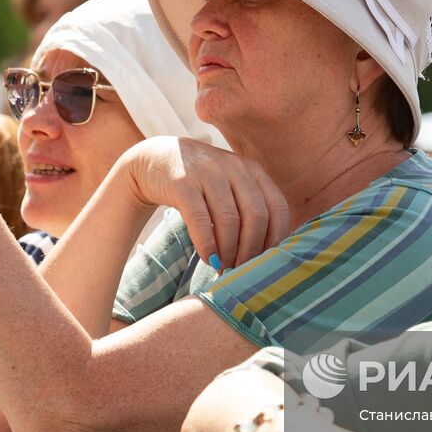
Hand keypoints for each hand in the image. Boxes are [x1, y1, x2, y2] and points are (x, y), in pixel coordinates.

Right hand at [123, 137, 289, 270]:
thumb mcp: (231, 188)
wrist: (154, 160)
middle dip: (252, 250)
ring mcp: (208, 172)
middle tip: (242, 270)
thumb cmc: (201, 183)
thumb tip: (269, 257)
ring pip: (230, 219)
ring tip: (224, 266)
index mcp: (253, 171)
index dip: (276, 239)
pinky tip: (208, 258)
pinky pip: (200, 219)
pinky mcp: (182, 182)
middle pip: (256, 216)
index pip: (278, 208)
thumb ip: (250, 211)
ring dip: (229, 250)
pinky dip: (207, 244)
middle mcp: (235, 167)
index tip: (267, 262)